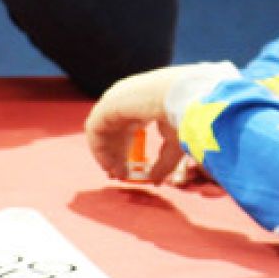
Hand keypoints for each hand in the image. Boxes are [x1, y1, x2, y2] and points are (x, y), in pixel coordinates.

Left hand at [84, 66, 194, 184]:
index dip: (127, 149)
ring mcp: (115, 100)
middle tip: (119, 175)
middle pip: (114, 129)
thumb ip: (164, 163)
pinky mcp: (106, 106)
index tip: (129, 170)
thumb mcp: (176, 145)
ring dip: (106, 154)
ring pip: (103, 131)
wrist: (182, 97)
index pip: (129, 126)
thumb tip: (155, 180)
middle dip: (115, 154)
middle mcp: (127, 99)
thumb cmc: (184, 115)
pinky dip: (99, 149)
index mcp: (144, 102)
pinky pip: (94, 130)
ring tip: (114, 173)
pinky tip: (108, 165)